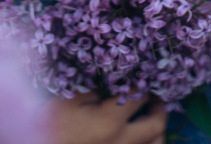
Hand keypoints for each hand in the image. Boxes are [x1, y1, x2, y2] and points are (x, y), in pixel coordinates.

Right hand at [48, 90, 166, 143]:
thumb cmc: (52, 125)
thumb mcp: (70, 99)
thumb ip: (95, 89)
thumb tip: (115, 83)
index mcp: (109, 122)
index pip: (138, 96)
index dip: (142, 82)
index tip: (142, 74)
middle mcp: (121, 142)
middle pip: (156, 125)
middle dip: (159, 108)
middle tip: (154, 96)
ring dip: (157, 130)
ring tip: (150, 117)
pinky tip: (141, 136)